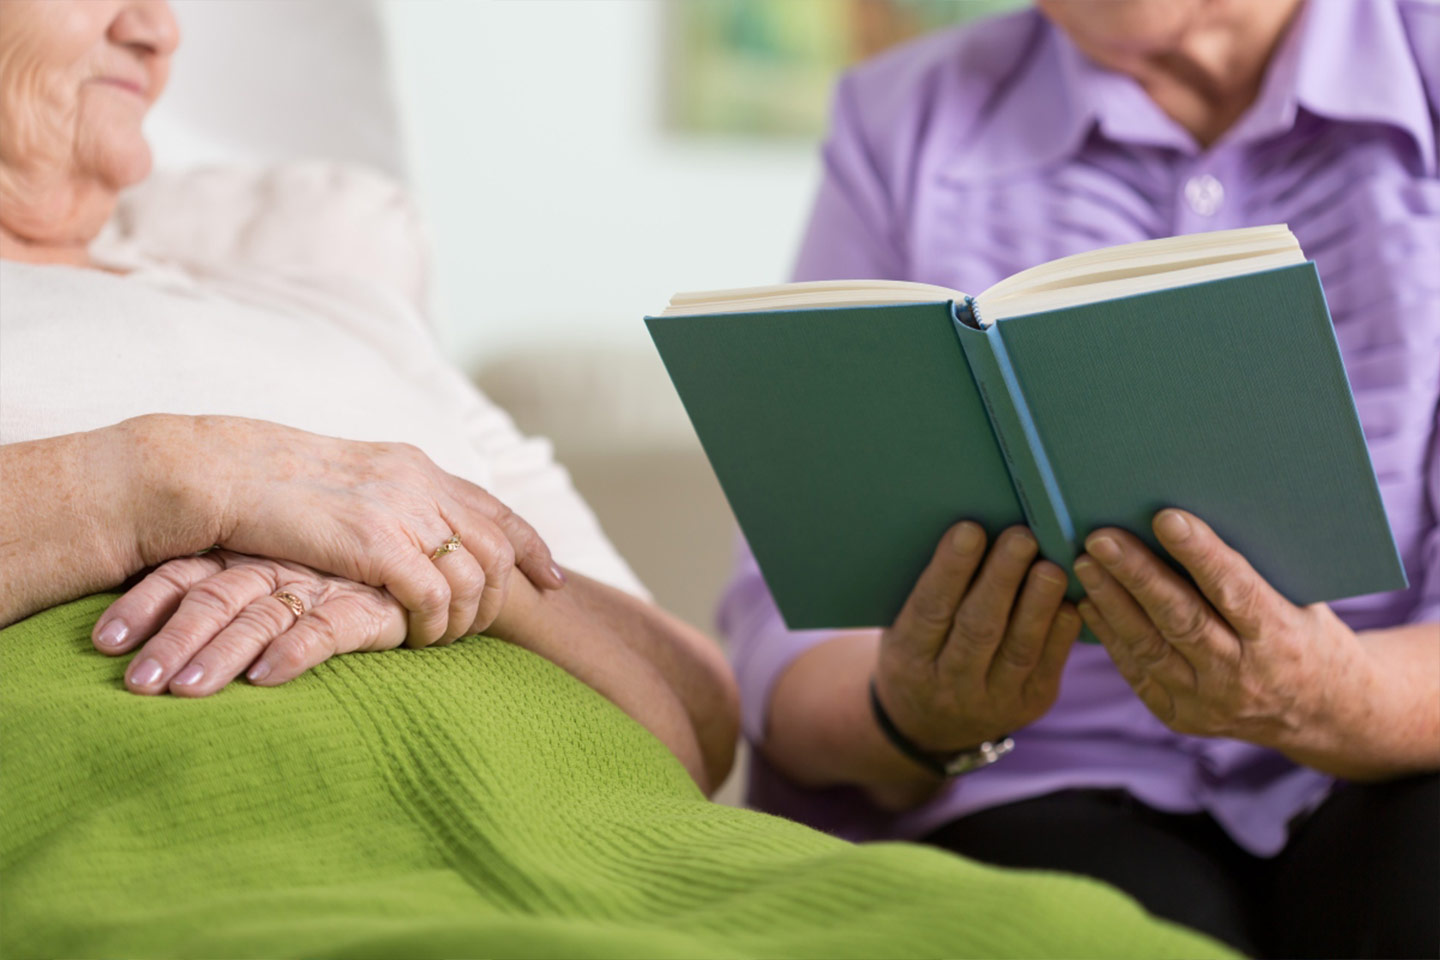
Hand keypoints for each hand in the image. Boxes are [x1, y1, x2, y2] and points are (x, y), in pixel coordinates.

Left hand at [96, 550, 408, 695]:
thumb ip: (210, 592)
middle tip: (139, 684)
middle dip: (171, 642)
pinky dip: (293, 652)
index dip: (141, 605)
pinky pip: (324, 630)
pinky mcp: (362, 608)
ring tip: (187, 691)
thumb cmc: (321, 579)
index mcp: (240, 554)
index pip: (180, 573)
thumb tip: (128, 637)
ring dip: (221, 654)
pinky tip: (265, 679)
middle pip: (212, 600)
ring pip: (260, 617)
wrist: (408, 568)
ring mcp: (317, 586)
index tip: (104, 643)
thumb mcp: (260, 576)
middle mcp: (272, 566)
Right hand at [114, 414, 563, 649]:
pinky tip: (417, 639)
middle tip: (484, 631)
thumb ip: (388, 504)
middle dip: (502, 597)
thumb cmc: (267, 492)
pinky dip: (434, 624)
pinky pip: (433, 595)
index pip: (498, 507)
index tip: (553, 581)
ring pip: (472, 577)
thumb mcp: (346, 488)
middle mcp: (418, 481)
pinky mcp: (374, 541)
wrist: (213, 474)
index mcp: (415, 465)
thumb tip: (417, 535)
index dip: (533, 547)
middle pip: (498, 547)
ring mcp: (398, 509)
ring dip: (464, 619)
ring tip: (441, 642)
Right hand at [875, 522, 1080, 754]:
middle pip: (977, 628)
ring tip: (1050, 566)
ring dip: (1037, 604)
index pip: (930, 610)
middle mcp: (948, 685)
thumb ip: (928, 591)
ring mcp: (992, 700)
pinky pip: (1048, 665)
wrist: (928, 723)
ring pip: (1018, 648)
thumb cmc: (919, 652)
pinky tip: (1070, 599)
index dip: (950, 570)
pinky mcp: (1029, 704)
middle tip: (1020, 537)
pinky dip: (1060, 630)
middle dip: (1001, 580)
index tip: (969, 529)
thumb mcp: (901, 629)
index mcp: (908, 660)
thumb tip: (969, 529)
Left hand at [1074, 508, 1358, 746]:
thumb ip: (1255, 570)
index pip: (1235, 591)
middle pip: (1182, 619)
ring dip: (1113, 602)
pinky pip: (1139, 672)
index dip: (1200, 555)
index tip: (1166, 517)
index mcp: (1281, 639)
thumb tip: (1194, 515)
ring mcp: (1210, 702)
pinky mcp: (1182, 717)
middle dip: (1138, 575)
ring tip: (1086, 564)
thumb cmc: (1305, 635)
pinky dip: (1111, 636)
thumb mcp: (1302, 601)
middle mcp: (1243, 676)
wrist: (1324, 713)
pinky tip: (1091, 603)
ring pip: (1151, 647)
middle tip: (1102, 537)